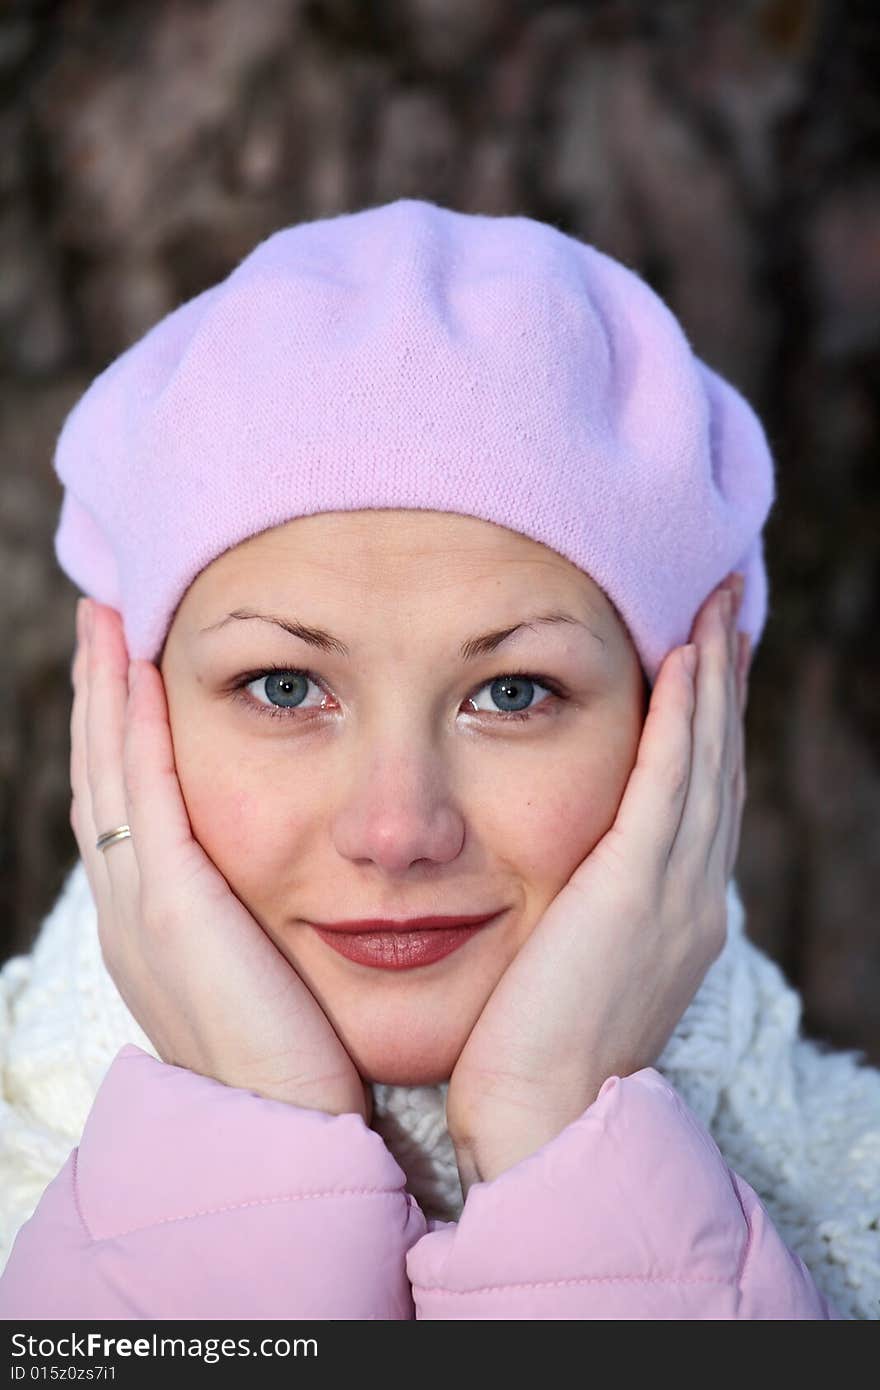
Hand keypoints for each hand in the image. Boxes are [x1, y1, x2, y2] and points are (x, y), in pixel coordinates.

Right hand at [70, 597, 371, 1121]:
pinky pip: (141, 796)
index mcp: (153, 926)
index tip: (133, 664)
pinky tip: (141, 671)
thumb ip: (266, 925)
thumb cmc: (299, 1070)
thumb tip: (308, 883)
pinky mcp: (170, 912)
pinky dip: (134, 731)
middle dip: (102, 693)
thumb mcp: (269, 980)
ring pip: (108, 772)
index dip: (122, 731)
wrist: (283, 1145)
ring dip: (108, 692)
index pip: (127, 803)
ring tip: (111, 619)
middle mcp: (129, 911)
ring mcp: (138, 911)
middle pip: (102, 773)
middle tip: (106, 616)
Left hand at [445, 573, 750, 1193]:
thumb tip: (561, 885)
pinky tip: (683, 660)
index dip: (707, 726)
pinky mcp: (635, 893)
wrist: (542, 1124)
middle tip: (723, 609)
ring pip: (704, 762)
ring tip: (712, 610)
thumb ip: (580, 917)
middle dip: (721, 683)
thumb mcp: (572, 971)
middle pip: (718, 766)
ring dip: (710, 681)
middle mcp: (692, 898)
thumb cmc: (534, 1058)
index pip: (698, 799)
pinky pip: (668, 783)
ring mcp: (674, 895)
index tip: (702, 661)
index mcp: (675, 916)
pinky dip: (682, 720)